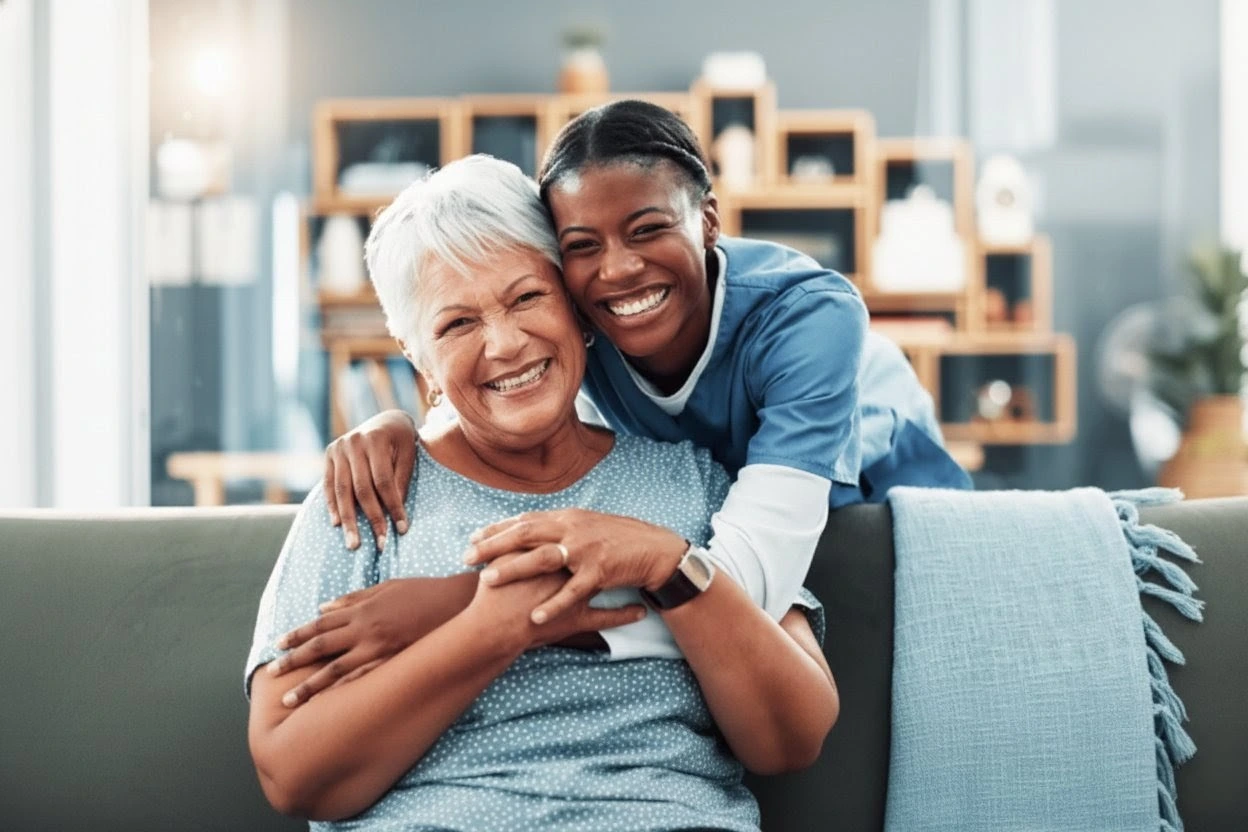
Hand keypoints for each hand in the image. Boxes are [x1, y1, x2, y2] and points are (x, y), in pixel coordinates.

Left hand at [268, 575, 474, 706]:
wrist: (457, 603)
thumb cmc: (422, 592)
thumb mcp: (386, 588)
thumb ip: (353, 598)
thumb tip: (323, 607)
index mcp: (362, 608)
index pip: (321, 623)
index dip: (297, 634)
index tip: (277, 645)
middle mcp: (365, 628)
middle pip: (321, 646)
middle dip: (294, 659)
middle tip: (272, 673)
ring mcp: (380, 647)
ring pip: (336, 669)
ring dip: (310, 685)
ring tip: (290, 700)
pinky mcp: (395, 662)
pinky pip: (363, 680)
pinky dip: (344, 693)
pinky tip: (328, 704)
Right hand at [324, 409, 418, 549]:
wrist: (387, 420)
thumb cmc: (403, 441)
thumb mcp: (409, 455)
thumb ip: (401, 481)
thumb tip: (395, 515)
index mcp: (376, 439)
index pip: (384, 481)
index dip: (393, 506)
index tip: (401, 529)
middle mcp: (354, 442)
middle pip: (362, 488)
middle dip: (371, 519)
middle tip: (379, 544)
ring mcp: (338, 448)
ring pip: (342, 490)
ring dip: (348, 520)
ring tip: (354, 544)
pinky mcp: (329, 454)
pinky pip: (329, 484)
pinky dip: (332, 505)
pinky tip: (337, 524)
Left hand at [463, 509, 686, 625]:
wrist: (655, 548)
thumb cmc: (619, 538)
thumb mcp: (587, 525)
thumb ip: (560, 526)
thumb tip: (533, 528)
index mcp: (568, 517)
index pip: (525, 520)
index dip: (497, 529)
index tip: (473, 537)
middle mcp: (573, 528)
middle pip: (525, 534)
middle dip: (493, 545)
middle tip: (467, 556)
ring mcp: (586, 549)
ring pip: (543, 557)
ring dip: (514, 568)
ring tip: (488, 579)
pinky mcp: (600, 571)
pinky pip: (572, 590)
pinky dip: (553, 603)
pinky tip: (535, 615)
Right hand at [468, 553, 648, 651]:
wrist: (493, 627)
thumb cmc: (493, 598)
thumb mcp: (503, 566)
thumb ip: (515, 554)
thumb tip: (512, 539)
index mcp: (548, 554)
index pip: (572, 539)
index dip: (585, 535)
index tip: (599, 532)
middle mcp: (565, 570)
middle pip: (593, 554)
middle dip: (607, 550)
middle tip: (620, 546)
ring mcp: (575, 594)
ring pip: (606, 584)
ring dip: (624, 578)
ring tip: (640, 575)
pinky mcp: (579, 620)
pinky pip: (607, 618)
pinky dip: (624, 615)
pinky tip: (642, 612)